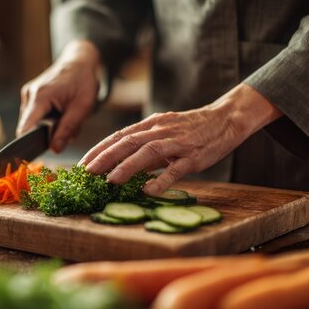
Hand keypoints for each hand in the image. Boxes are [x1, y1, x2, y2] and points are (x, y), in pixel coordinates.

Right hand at [17, 40, 100, 151]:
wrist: (80, 61)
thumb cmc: (83, 82)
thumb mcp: (81, 108)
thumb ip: (67, 129)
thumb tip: (54, 150)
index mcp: (40, 97)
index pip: (25, 129)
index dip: (27, 145)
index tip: (34, 157)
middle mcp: (29, 95)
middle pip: (29, 128)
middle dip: (47, 136)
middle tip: (68, 132)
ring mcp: (28, 95)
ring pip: (33, 124)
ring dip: (49, 128)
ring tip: (68, 119)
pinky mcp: (31, 97)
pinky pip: (36, 117)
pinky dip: (48, 121)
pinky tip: (62, 114)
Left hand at [79, 83, 282, 194]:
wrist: (226, 118)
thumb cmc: (192, 129)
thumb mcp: (164, 133)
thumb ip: (144, 148)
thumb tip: (121, 167)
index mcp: (151, 125)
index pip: (119, 136)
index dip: (99, 150)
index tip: (82, 164)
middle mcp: (160, 130)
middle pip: (127, 142)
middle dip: (104, 157)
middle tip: (86, 173)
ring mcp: (177, 142)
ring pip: (148, 152)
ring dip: (127, 167)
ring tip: (110, 181)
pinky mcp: (194, 156)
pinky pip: (176, 168)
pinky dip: (161, 180)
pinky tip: (148, 191)